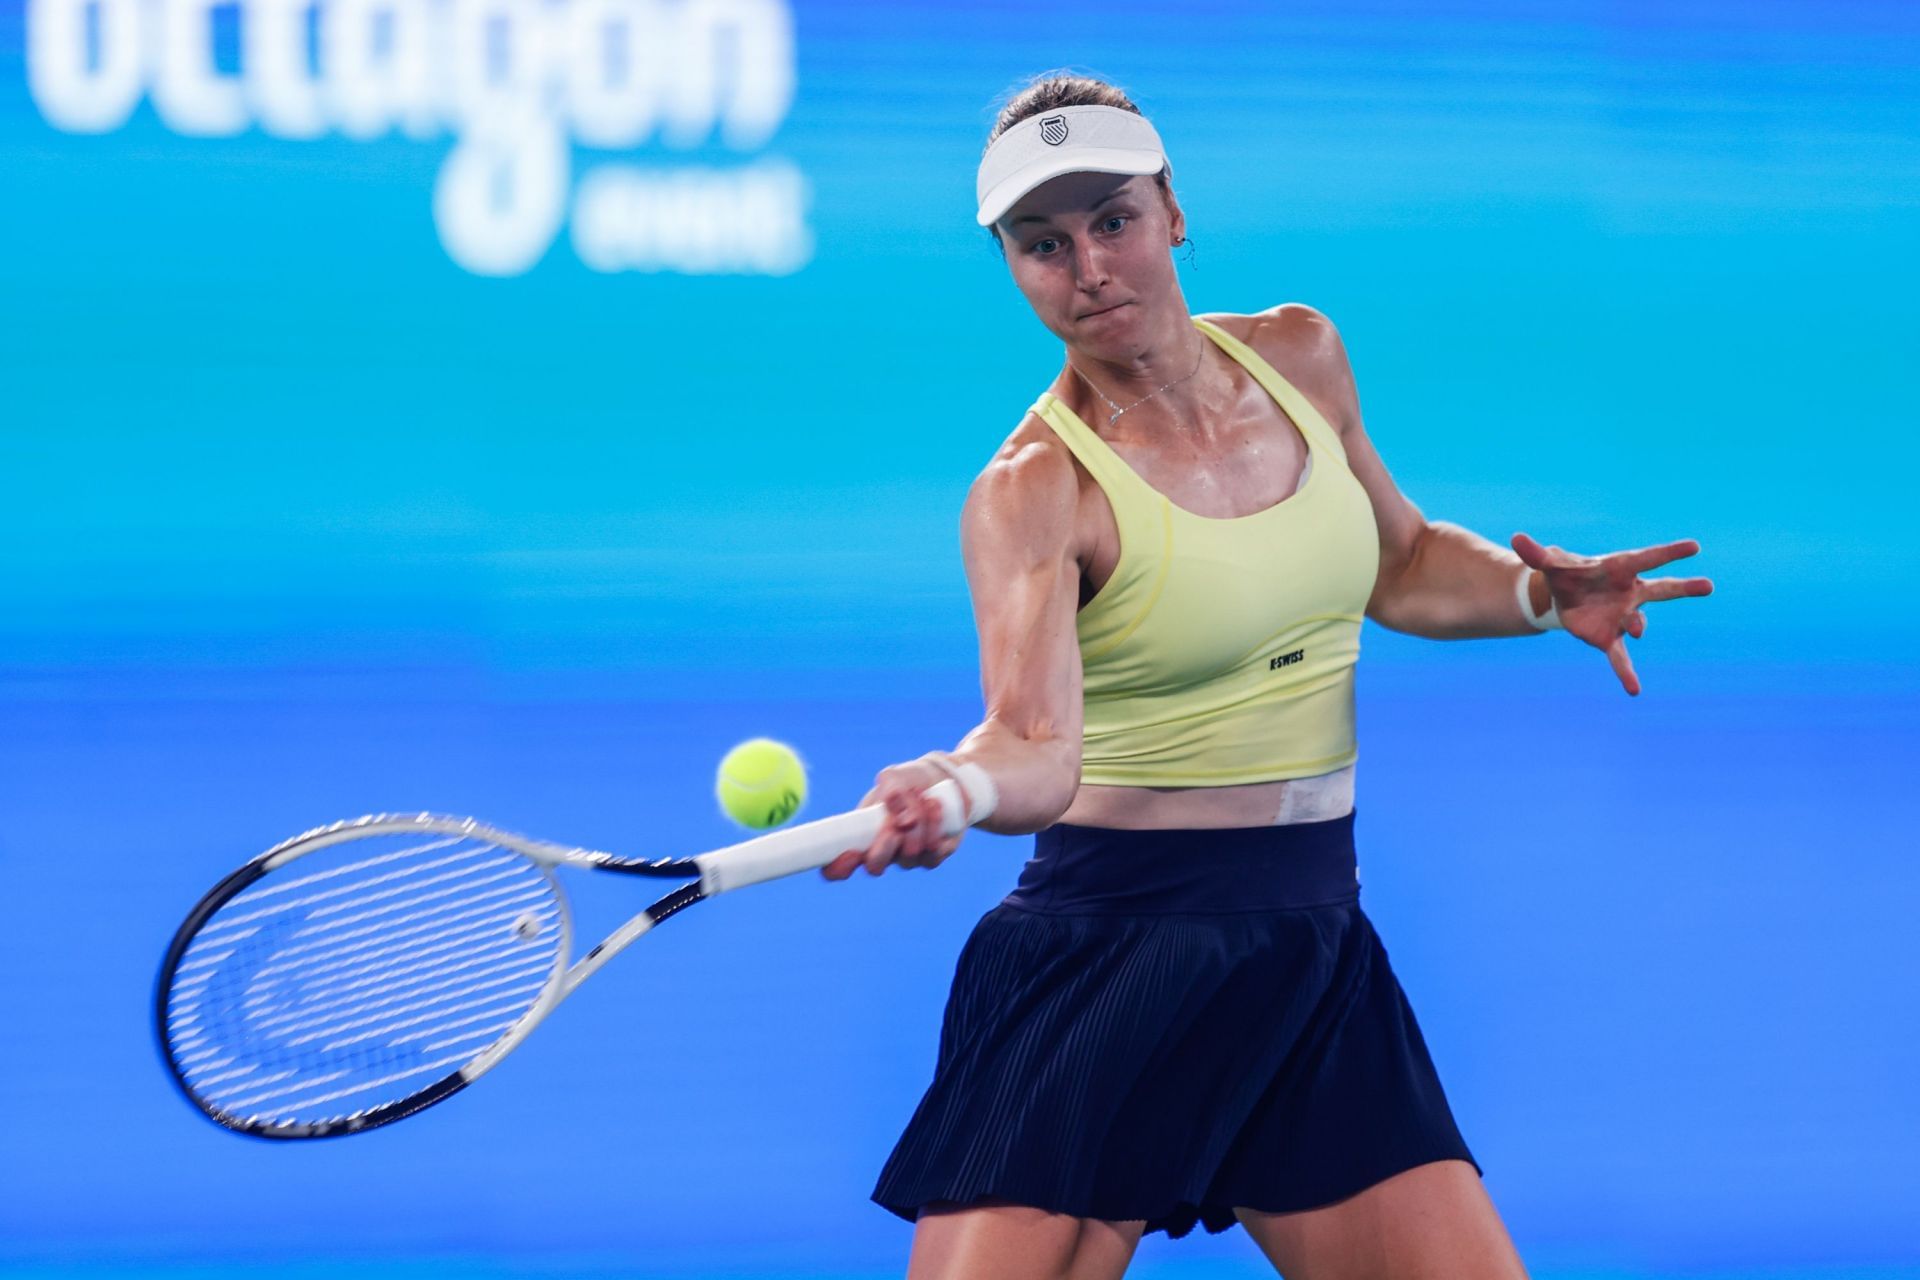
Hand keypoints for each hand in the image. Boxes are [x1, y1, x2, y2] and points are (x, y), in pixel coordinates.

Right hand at [820, 759, 966, 879]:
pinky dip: (934, 826)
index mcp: (859, 836)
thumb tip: (902, 820)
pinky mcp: (932, 857)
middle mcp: (881, 853)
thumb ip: (891, 790)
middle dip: (883, 848)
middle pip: (874, 868)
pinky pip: (932, 853)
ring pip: (908, 855)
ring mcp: (906, 858)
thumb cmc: (906, 782)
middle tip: (895, 826)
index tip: (850, 852)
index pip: (837, 868)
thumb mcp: (894, 778)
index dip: (838, 867)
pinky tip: (935, 804)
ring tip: (921, 796)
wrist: (938, 781)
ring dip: (916, 824)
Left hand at [1512, 532, 1713, 696]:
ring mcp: (1623, 616)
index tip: (1694, 546)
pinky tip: (1634, 690)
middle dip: (1683, 587)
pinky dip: (1625, 672)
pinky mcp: (1609, 638)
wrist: (1561, 598)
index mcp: (1619, 568)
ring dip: (1637, 625)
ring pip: (1638, 621)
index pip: (1647, 558)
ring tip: (1636, 630)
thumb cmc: (1566, 575)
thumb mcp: (1550, 564)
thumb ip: (1536, 554)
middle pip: (1662, 589)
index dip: (1669, 552)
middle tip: (1707, 586)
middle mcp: (1630, 593)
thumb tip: (1516, 539)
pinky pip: (1620, 658)